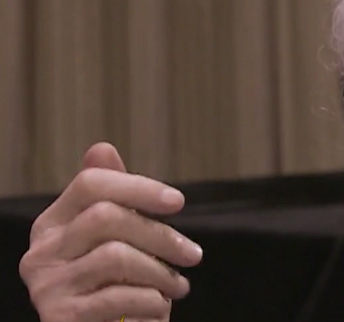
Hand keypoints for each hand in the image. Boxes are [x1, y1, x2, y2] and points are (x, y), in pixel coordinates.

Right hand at [19, 143, 202, 321]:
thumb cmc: (115, 286)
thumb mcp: (117, 240)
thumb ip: (112, 198)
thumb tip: (102, 148)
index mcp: (52, 224)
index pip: (90, 184)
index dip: (138, 187)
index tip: (178, 202)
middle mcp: (40, 252)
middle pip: (106, 217)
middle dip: (161, 235)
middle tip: (192, 255)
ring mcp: (46, 286)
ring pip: (116, 255)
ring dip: (161, 272)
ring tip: (178, 286)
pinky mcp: (60, 317)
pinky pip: (118, 295)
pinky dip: (151, 301)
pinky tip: (160, 307)